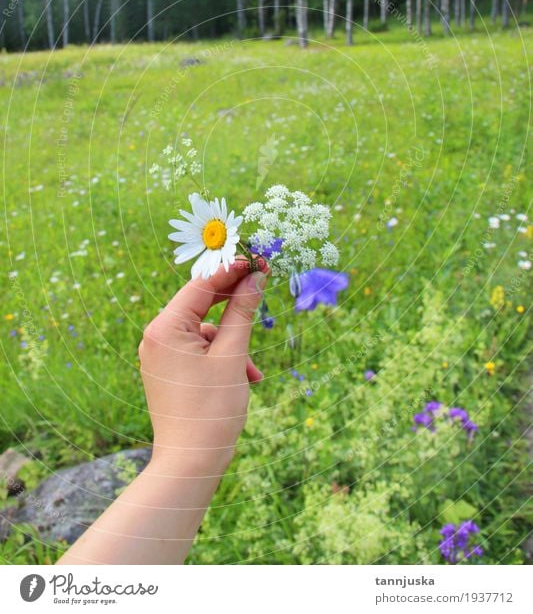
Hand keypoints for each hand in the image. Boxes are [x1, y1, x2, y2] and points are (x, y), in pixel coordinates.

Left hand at [139, 257, 268, 473]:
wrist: (190, 465)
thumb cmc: (210, 411)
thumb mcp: (232, 357)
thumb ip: (242, 313)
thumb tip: (255, 278)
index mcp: (164, 328)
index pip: (201, 286)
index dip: (232, 271)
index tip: (259, 260)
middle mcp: (156, 337)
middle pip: (202, 307)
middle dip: (235, 310)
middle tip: (264, 291)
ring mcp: (160, 356)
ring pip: (206, 333)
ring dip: (233, 345)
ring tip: (251, 371)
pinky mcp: (169, 372)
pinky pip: (200, 352)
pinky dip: (222, 360)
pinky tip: (243, 378)